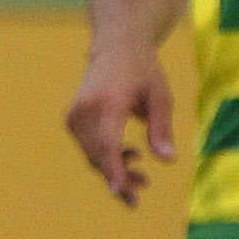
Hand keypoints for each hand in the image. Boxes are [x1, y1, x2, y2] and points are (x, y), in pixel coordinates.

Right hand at [66, 45, 174, 207]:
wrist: (114, 47)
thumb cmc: (142, 70)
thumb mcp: (161, 96)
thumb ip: (161, 129)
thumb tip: (167, 161)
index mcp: (109, 101)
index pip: (107, 141)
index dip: (113, 168)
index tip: (118, 191)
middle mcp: (86, 109)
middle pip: (99, 154)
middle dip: (119, 177)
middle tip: (143, 191)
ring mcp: (74, 115)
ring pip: (92, 155)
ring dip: (114, 170)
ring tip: (142, 177)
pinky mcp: (71, 119)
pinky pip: (88, 147)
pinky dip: (105, 158)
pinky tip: (129, 156)